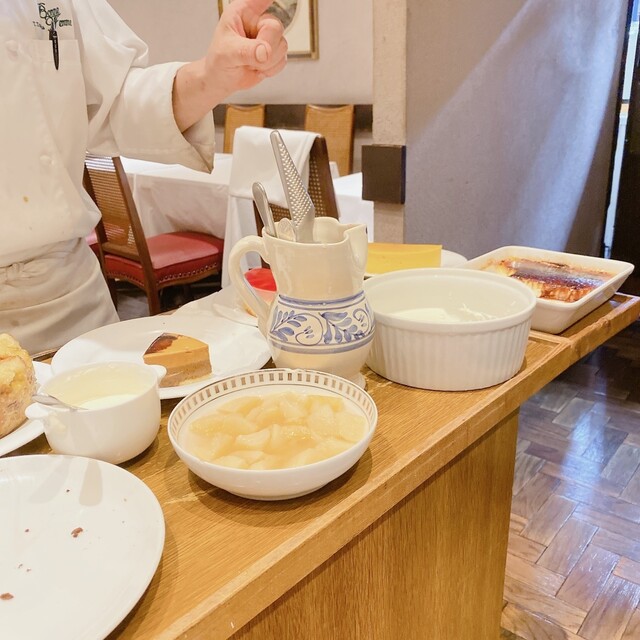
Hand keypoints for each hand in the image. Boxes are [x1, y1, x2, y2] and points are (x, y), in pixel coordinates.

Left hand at [173, 0, 286, 131]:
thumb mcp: (227, 53)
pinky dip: (271, 69)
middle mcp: (258, 20)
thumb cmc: (219, 60)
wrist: (222, 80)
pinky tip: (257, 68)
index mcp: (243, 11)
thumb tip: (265, 52)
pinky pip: (283, 60)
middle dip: (266, 48)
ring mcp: (268, 36)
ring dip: (267, 62)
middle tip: (249, 58)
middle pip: (276, 28)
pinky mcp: (275, 52)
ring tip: (250, 63)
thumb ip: (246, 51)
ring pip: (282, 45)